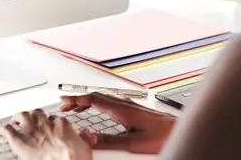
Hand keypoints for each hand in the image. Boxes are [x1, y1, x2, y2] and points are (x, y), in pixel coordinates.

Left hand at [0, 108, 92, 159]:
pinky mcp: (19, 141)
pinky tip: (0, 132)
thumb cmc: (74, 158)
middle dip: (33, 115)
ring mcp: (32, 131)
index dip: (51, 122)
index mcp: (61, 125)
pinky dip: (2, 129)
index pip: (55, 119)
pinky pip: (8, 130)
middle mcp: (45, 124)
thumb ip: (83, 138)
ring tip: (15, 120)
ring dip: (17, 117)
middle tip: (31, 119)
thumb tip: (85, 134)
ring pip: (22, 116)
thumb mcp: (85, 147)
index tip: (50, 126)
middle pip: (37, 113)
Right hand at [60, 93, 175, 153]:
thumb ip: (109, 141)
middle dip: (78, 99)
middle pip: (95, 96)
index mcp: (121, 109)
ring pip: (102, 97)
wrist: (177, 130)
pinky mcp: (132, 108)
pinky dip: (97, 103)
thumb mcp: (132, 143)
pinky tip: (96, 109)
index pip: (93, 99)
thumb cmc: (161, 135)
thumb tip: (89, 139)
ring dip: (87, 101)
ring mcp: (129, 105)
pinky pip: (109, 101)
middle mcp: (124, 104)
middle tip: (64, 106)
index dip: (76, 99)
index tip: (63, 101)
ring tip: (75, 108)